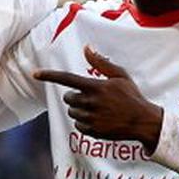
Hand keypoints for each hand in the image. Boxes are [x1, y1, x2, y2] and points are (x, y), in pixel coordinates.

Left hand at [34, 46, 162, 150]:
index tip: (35, 73)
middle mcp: (90, 103)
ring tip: (97, 109)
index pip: (66, 79)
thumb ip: (101, 62)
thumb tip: (87, 48)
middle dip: (75, 96)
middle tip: (91, 97)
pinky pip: (77, 125)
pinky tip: (98, 119)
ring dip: (79, 109)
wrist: (142, 121)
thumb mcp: (120, 76)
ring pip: (71, 112)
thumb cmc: (132, 96)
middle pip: (68, 98)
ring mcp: (90, 118)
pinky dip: (84, 122)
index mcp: (95, 87)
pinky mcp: (92, 131)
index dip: (49, 75)